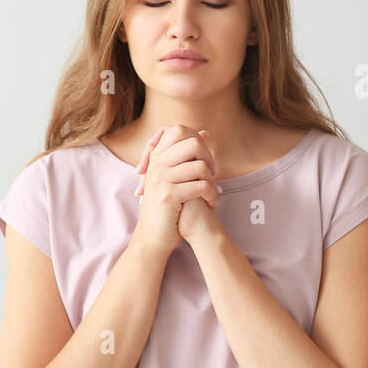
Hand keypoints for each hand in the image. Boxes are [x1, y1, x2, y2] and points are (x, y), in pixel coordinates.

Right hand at [130, 124, 220, 255]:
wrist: (153, 237)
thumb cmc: (168, 206)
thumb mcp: (176, 176)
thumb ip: (188, 155)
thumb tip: (205, 132)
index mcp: (156, 157)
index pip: (179, 130)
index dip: (197, 140)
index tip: (206, 159)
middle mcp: (156, 164)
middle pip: (192, 143)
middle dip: (208, 158)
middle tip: (214, 174)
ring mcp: (160, 179)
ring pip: (199, 166)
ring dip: (212, 180)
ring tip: (214, 191)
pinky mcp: (168, 195)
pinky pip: (200, 186)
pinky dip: (211, 194)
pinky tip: (212, 203)